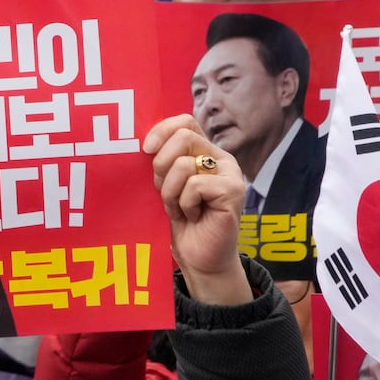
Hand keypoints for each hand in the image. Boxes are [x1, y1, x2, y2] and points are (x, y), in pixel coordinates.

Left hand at [142, 114, 249, 305]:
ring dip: (170, 191)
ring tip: (179, 208)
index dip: (162, 130)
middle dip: (161, 166)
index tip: (145, 150)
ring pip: (183, 163)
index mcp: (205, 152)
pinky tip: (192, 216)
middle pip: (183, 137)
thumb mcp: (167, 185)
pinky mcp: (233, 191)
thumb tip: (145, 142)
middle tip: (163, 190)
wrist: (199, 258)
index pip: (185, 122)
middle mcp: (221, 158)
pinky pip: (194, 185)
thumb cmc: (182, 221)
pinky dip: (184, 204)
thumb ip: (163, 161)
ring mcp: (230, 173)